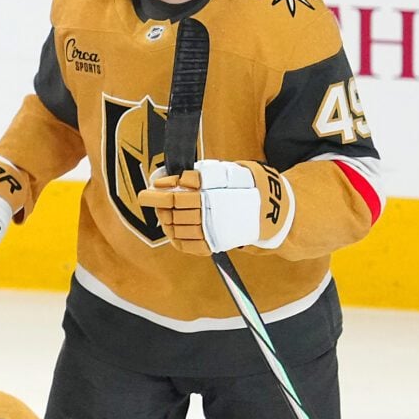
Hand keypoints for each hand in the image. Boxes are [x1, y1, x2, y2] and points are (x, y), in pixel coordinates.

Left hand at [138, 158, 290, 255]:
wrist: (269, 209)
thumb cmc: (243, 186)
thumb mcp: (225, 173)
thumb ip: (198, 176)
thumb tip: (171, 180)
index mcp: (213, 194)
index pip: (177, 195)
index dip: (159, 193)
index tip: (149, 189)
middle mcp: (211, 214)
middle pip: (174, 211)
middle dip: (158, 204)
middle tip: (149, 198)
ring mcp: (211, 231)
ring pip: (177, 227)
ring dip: (165, 219)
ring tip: (162, 212)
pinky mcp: (213, 244)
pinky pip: (186, 244)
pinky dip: (175, 237)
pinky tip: (171, 228)